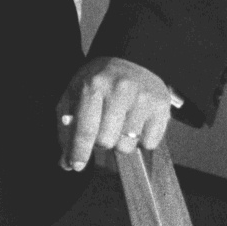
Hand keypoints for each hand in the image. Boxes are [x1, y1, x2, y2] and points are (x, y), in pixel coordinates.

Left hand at [58, 56, 174, 171]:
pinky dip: (140, 140)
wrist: (132, 59)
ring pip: (127, 145)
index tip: (74, 166)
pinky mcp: (161, 108)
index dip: (79, 151)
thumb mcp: (75, 93)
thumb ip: (66, 127)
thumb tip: (65, 162)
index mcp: (93, 86)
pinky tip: (136, 122)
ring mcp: (143, 100)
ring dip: (120, 141)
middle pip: (106, 141)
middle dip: (100, 141)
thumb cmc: (98, 80)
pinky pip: (149, 143)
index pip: (85, 128)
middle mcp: (119, 92)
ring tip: (120, 122)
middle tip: (102, 127)